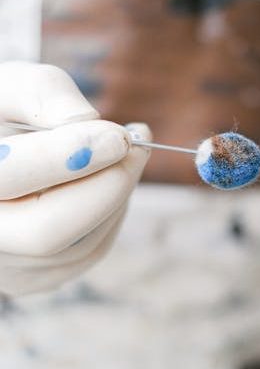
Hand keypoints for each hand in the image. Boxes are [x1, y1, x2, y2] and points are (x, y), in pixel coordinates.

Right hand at [0, 61, 150, 295]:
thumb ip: (41, 92)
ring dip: (114, 194)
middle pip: (48, 232)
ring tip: (118, 153)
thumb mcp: (7, 89)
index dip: (70, 157)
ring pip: (79, 245)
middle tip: (136, 143)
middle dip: (106, 185)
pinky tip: (106, 181)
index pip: (11, 178)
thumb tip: (87, 121)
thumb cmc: (1, 121)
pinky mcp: (35, 280)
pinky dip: (110, 212)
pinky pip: (89, 251)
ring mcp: (7, 269)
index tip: (119, 135)